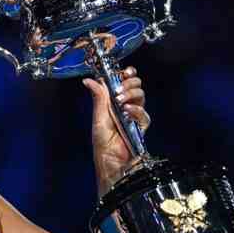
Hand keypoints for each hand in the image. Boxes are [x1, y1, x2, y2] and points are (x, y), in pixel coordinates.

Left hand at [82, 66, 150, 195]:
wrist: (110, 161)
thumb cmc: (102, 142)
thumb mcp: (98, 117)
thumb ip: (98, 98)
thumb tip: (89, 80)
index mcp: (114, 101)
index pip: (123, 81)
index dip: (126, 74)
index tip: (124, 71)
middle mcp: (126, 106)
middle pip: (135, 85)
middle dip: (130, 82)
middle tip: (120, 88)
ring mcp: (134, 115)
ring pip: (141, 96)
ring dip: (132, 94)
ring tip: (121, 100)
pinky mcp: (141, 126)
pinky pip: (144, 114)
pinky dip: (136, 110)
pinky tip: (128, 111)